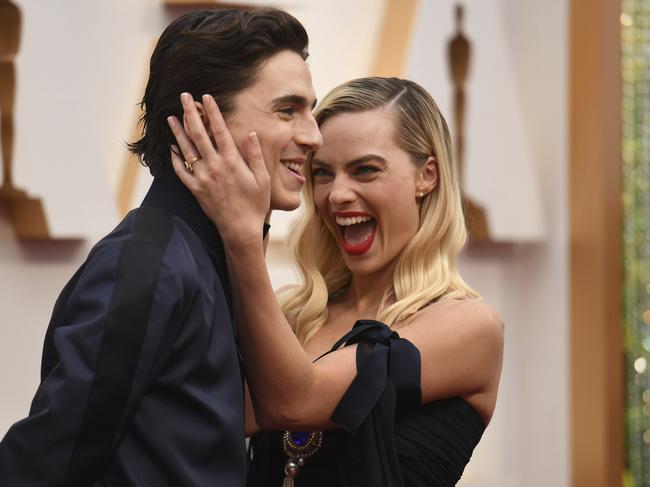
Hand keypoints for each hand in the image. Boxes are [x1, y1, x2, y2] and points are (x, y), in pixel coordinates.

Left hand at [167, 93, 269, 246]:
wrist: (240, 229)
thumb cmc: (255, 204)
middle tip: (184, 97)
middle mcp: (215, 166)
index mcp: (232, 161)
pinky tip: (172, 147)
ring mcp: (202, 178)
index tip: (206, 97)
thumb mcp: (262, 179)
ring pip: (186, 149)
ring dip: (178, 131)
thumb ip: (256, 155)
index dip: (213, 111)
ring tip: (171, 117)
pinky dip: (175, 158)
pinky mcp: (195, 189)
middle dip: (190, 113)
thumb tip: (251, 134)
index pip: (220, 130)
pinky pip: (181, 171)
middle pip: (199, 134)